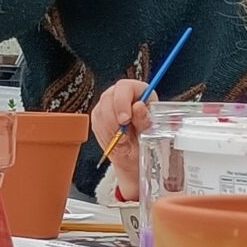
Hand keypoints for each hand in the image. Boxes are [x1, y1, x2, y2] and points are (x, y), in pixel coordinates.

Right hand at [89, 80, 153, 199]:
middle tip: (123, 134)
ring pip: (100, 110)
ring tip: (122, 141)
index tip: (127, 117)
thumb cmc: (148, 144)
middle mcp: (122, 95)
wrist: (136, 160)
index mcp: (139, 92)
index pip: (126, 86)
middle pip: (109, 96)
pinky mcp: (98, 117)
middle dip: (114, 117)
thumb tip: (140, 107)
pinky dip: (103, 133)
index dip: (124, 100)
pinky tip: (114, 141)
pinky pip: (95, 122)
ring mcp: (108, 106)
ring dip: (109, 128)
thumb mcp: (151, 133)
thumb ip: (146, 119)